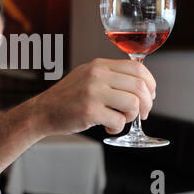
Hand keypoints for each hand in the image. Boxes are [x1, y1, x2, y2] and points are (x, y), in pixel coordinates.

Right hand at [30, 58, 155, 135]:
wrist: (43, 111)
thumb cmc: (67, 97)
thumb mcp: (86, 76)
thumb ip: (109, 76)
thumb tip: (140, 85)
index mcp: (98, 65)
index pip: (137, 68)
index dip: (150, 83)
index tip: (150, 95)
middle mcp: (96, 75)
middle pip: (139, 86)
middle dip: (147, 103)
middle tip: (143, 113)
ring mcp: (92, 93)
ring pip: (133, 103)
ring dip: (133, 116)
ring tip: (122, 119)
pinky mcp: (89, 111)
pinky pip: (119, 121)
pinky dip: (118, 128)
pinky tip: (108, 128)